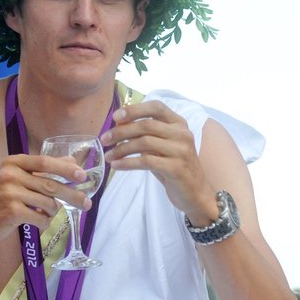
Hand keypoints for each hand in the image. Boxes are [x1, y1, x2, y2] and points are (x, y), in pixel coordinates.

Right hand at [0, 154, 91, 250]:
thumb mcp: (11, 180)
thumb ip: (35, 172)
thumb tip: (70, 162)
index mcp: (12, 162)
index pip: (45, 161)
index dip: (66, 168)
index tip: (83, 175)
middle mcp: (11, 174)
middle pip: (52, 184)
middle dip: (73, 195)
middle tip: (87, 203)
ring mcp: (10, 192)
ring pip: (49, 202)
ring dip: (53, 212)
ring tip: (46, 214)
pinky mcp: (12, 211)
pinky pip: (41, 218)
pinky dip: (44, 223)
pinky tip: (37, 223)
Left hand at [100, 101, 217, 223]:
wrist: (194, 193)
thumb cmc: (173, 166)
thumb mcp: (161, 146)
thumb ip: (146, 133)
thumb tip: (118, 124)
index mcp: (179, 123)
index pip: (156, 107)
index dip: (134, 109)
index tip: (115, 117)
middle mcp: (182, 133)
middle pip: (146, 125)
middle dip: (121, 132)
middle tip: (104, 139)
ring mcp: (181, 150)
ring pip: (144, 143)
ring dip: (121, 149)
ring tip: (109, 155)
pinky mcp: (176, 168)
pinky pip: (146, 161)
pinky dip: (128, 162)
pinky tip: (117, 165)